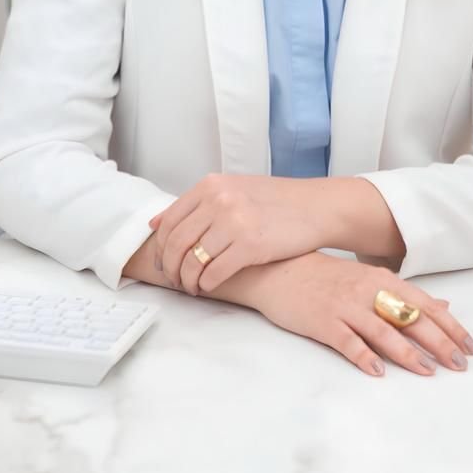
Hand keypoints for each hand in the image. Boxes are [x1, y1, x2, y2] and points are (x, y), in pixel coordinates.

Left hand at [147, 173, 326, 295]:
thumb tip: (157, 223)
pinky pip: (214, 273)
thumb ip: (197, 204)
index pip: (169, 220)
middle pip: (176, 243)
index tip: (163, 262)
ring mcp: (234, 222)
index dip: (161, 247)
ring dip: (187, 280)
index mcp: (212, 185)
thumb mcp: (233, 189)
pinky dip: (207, 284)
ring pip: (192, 261)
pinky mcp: (250, 245)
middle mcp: (220, 200)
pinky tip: (210, 286)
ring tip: (193, 287)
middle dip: (171, 268)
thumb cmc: (276, 201)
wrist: (314, 207)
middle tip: (175, 281)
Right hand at [251, 250, 472, 377]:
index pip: (426, 304)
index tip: (470, 347)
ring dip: (406, 352)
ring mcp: (346, 306)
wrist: (282, 270)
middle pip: (410, 318)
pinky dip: (363, 355)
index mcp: (384, 281)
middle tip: (459, 364)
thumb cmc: (330, 278)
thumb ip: (407, 295)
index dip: (450, 326)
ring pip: (382, 330)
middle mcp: (369, 291)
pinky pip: (347, 341)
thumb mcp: (371, 280)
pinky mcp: (324, 322)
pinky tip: (378, 371)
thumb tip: (444, 305)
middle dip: (438, 342)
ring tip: (427, 371)